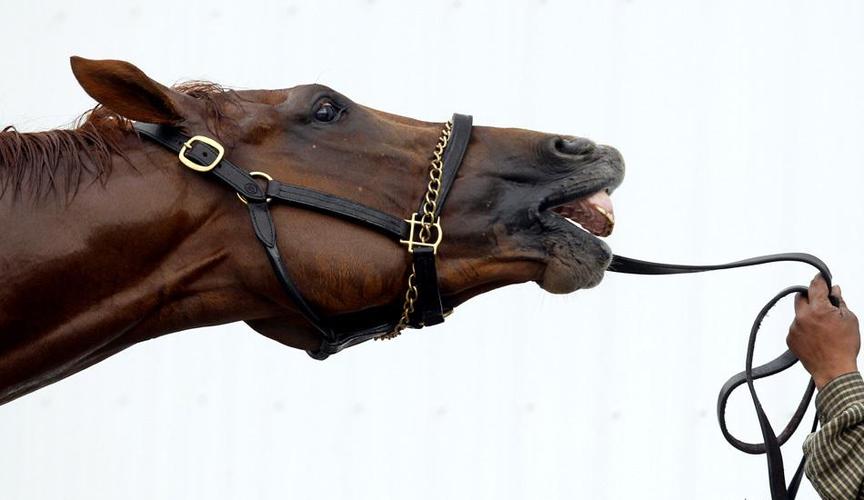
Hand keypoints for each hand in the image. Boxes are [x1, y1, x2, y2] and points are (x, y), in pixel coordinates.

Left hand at [787, 274, 859, 388]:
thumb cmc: (845, 346)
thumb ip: (839, 302)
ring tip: (823, 329)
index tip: (821, 277)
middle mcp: (802, 317)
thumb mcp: (850, 320)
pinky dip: (804, 328)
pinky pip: (796, 327)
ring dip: (808, 315)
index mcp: (818, 310)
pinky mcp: (790, 338)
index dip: (819, 280)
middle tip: (822, 304)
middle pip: (801, 298)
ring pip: (799, 314)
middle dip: (811, 297)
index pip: (815, 286)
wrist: (834, 371)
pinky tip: (816, 338)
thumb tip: (834, 290)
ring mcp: (794, 328)